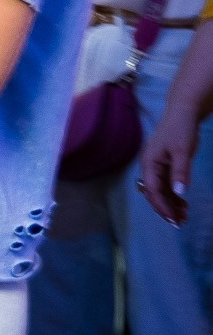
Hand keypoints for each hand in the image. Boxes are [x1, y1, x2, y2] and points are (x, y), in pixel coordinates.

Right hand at [140, 109, 198, 228]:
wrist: (184, 112)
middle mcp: (150, 168)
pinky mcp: (166, 167)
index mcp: (149, 164)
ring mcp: (158, 168)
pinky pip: (167, 186)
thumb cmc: (181, 129)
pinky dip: (174, 196)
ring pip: (161, 192)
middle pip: (154, 194)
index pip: (152, 190)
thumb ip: (180, 171)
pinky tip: (183, 204)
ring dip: (170, 204)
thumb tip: (179, 192)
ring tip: (184, 216)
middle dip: (166, 209)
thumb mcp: (183, 150)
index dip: (162, 206)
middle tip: (179, 222)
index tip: (173, 218)